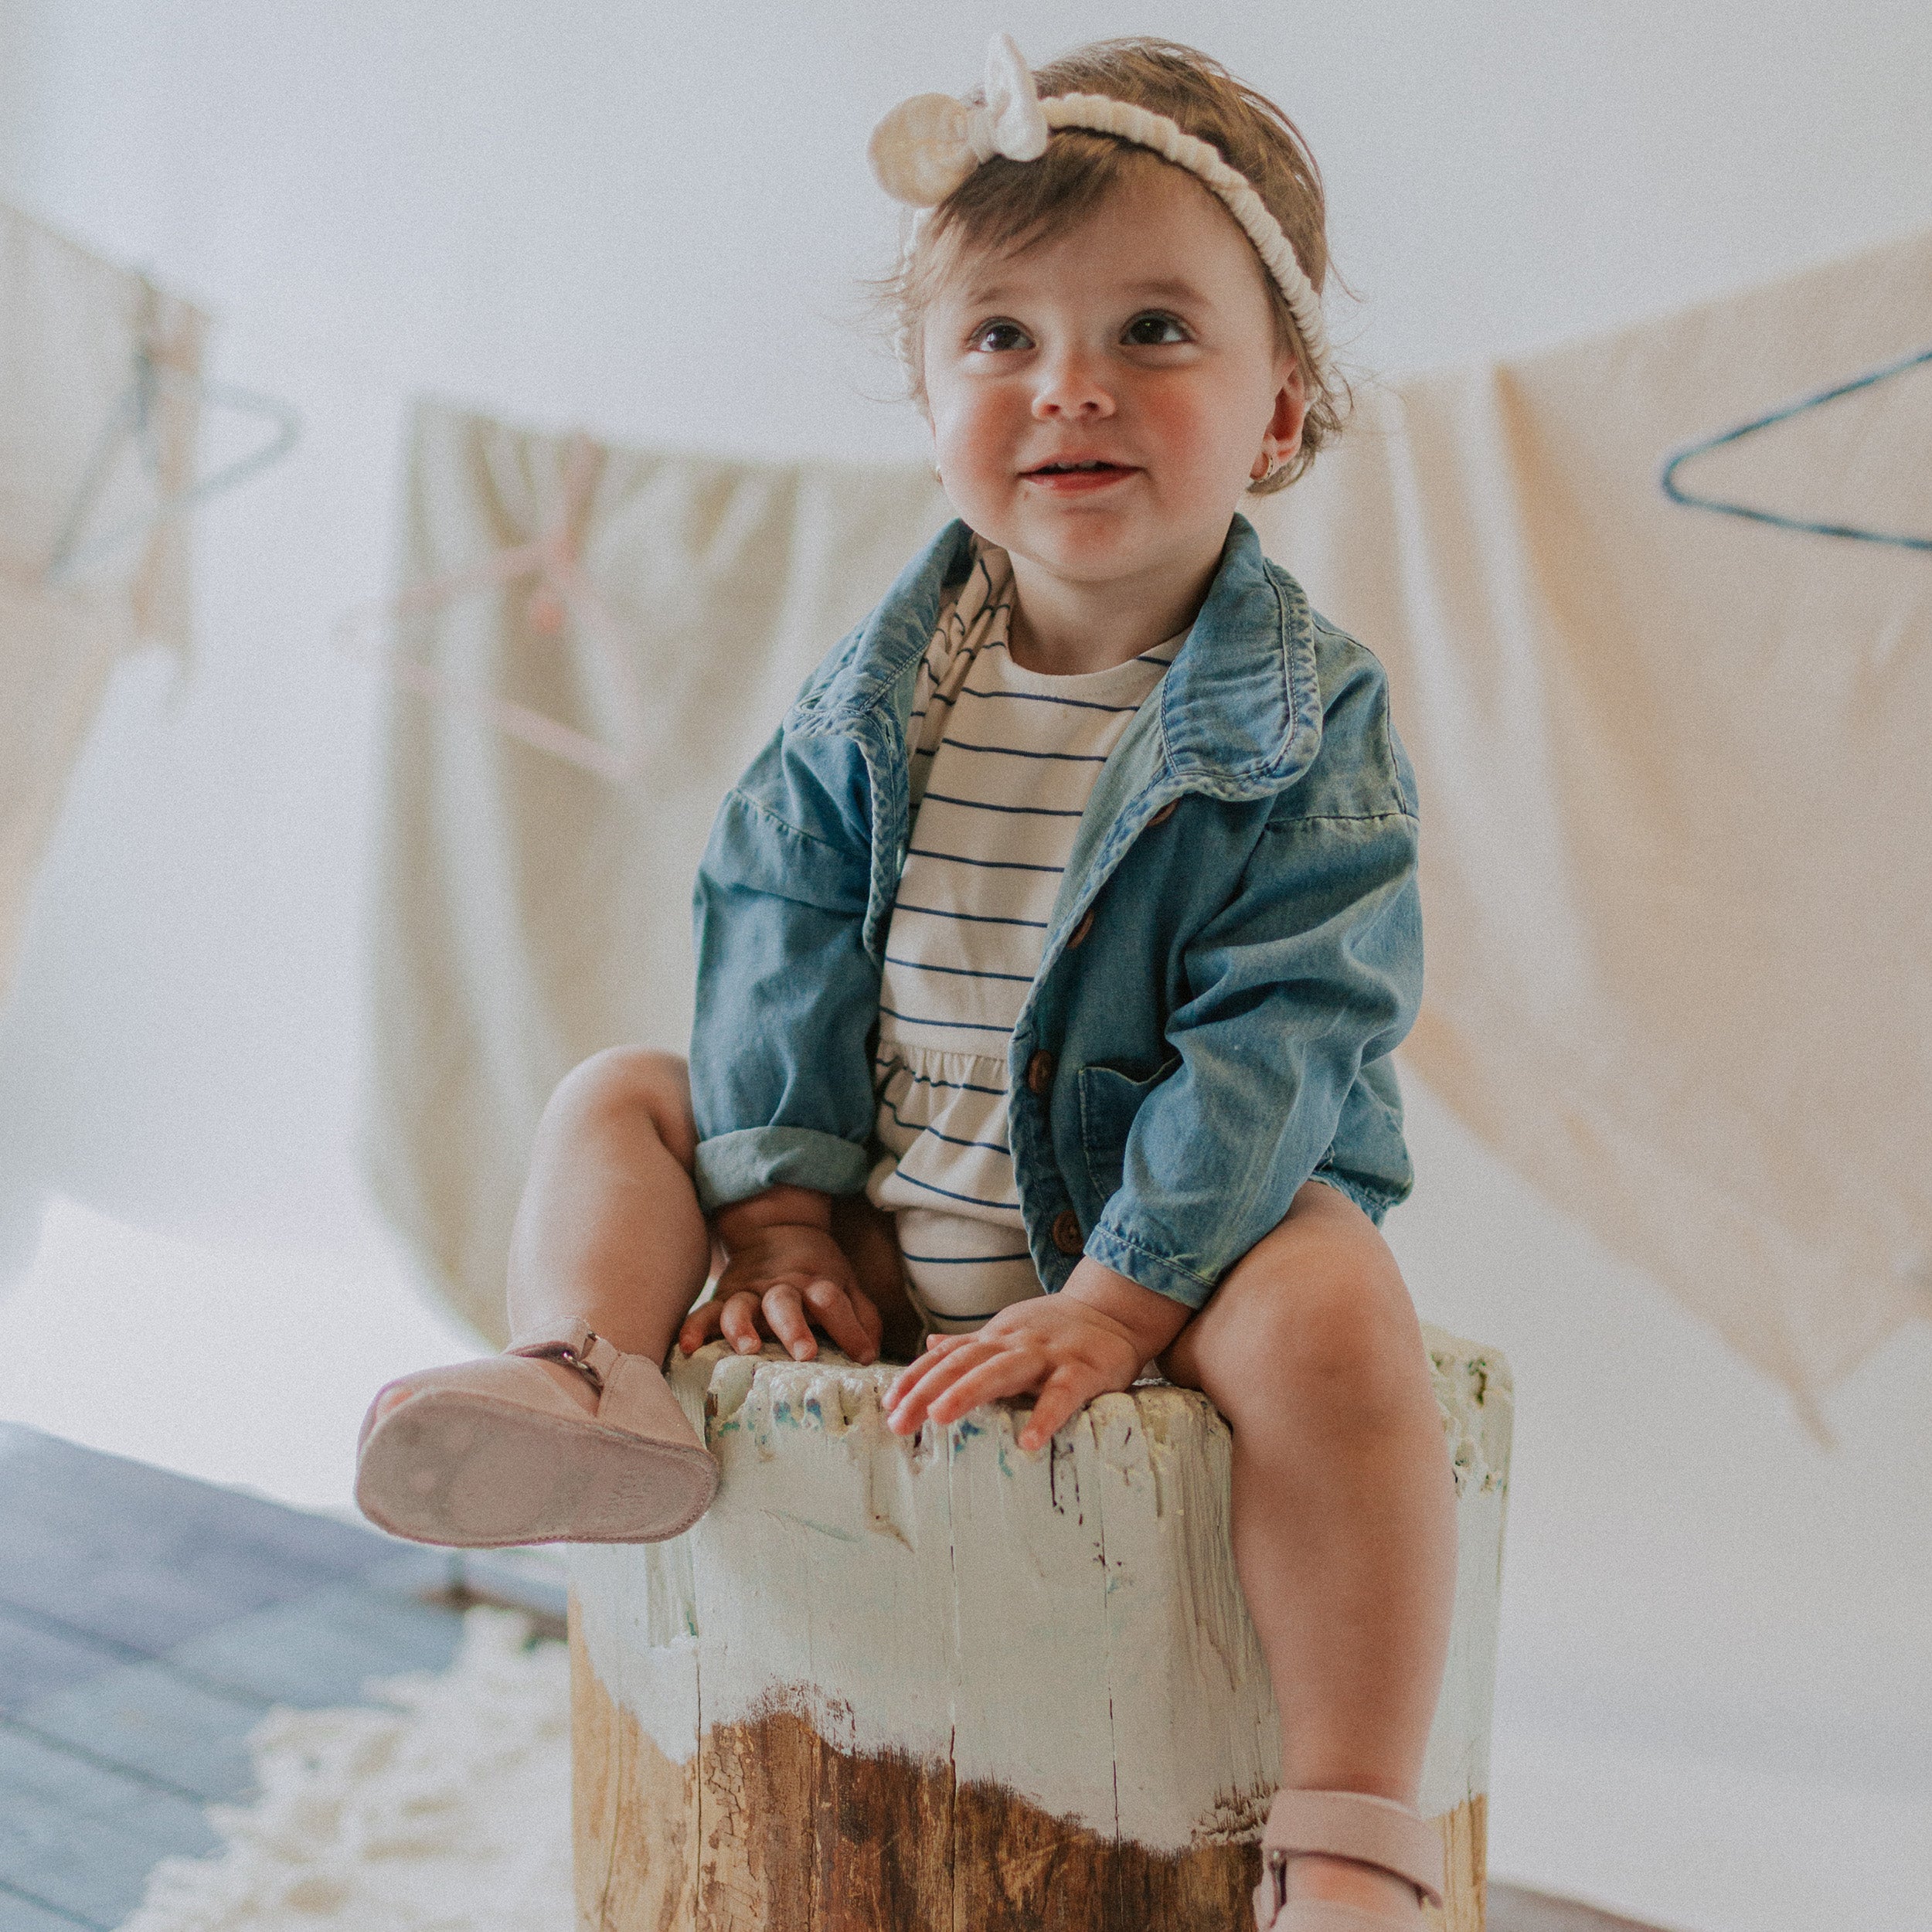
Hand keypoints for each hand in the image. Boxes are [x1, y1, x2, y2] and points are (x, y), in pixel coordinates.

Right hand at [677, 1221, 882, 1364]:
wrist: (774, 1228)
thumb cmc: (815, 1270)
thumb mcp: (846, 1283)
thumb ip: (862, 1316)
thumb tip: (870, 1355)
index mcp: (816, 1283)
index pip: (833, 1301)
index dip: (850, 1328)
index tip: (862, 1356)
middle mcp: (781, 1288)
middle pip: (786, 1304)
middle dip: (794, 1328)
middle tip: (804, 1353)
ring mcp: (748, 1293)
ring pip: (742, 1308)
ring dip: (742, 1328)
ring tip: (748, 1348)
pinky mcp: (722, 1298)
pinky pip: (704, 1313)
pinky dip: (694, 1328)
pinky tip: (687, 1348)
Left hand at [882, 1293, 1146, 1451]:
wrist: (1114, 1312)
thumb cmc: (1057, 1330)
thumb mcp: (1010, 1331)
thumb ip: (972, 1343)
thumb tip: (929, 1346)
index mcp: (996, 1338)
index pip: (947, 1356)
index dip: (916, 1377)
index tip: (888, 1404)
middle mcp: (1014, 1343)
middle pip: (963, 1363)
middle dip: (927, 1390)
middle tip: (898, 1420)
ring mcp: (1048, 1355)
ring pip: (1002, 1370)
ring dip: (968, 1391)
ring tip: (939, 1417)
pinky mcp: (1083, 1371)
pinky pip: (1062, 1394)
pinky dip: (1046, 1416)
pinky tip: (1029, 1442)